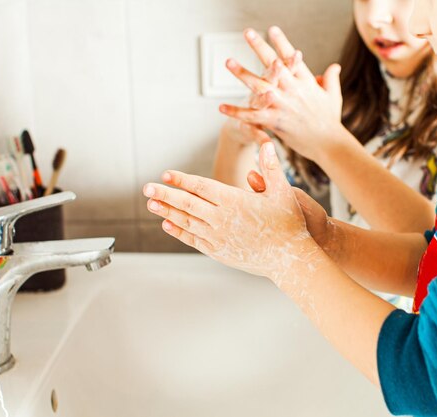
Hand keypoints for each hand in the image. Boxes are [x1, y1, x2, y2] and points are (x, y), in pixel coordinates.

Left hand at [143, 142, 319, 282]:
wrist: (289, 258)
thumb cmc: (289, 224)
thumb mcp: (284, 192)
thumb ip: (271, 169)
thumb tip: (266, 144)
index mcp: (235, 202)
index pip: (202, 187)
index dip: (182, 180)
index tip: (166, 174)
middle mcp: (222, 219)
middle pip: (188, 204)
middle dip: (166, 195)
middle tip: (147, 188)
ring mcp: (218, 237)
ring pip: (187, 221)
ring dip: (168, 212)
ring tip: (151, 204)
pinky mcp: (219, 251)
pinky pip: (194, 239)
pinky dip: (179, 232)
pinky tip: (168, 224)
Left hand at [221, 26, 343, 162]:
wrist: (328, 143)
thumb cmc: (331, 121)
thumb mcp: (333, 97)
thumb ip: (331, 79)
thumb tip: (334, 66)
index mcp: (306, 82)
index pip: (291, 58)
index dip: (281, 43)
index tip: (272, 29)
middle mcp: (293, 89)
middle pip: (273, 64)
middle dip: (259, 47)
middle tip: (248, 32)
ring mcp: (283, 104)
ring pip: (259, 85)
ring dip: (242, 73)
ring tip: (229, 61)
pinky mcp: (276, 120)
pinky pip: (252, 115)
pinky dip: (236, 112)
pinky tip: (222, 107)